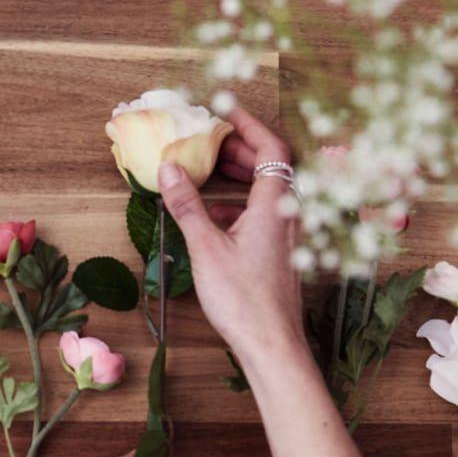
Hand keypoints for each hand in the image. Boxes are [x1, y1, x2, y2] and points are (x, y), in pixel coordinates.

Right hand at [158, 106, 303, 364]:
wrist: (271, 345)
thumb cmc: (243, 300)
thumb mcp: (206, 248)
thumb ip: (188, 205)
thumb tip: (169, 168)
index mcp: (275, 206)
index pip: (272, 147)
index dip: (250, 124)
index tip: (225, 111)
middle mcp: (288, 215)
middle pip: (274, 165)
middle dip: (242, 147)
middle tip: (212, 139)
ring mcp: (288, 235)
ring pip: (270, 190)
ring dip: (242, 174)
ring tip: (212, 169)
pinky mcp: (281, 253)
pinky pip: (265, 213)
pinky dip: (242, 203)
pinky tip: (215, 215)